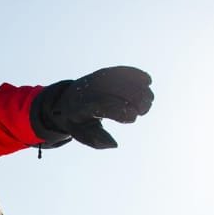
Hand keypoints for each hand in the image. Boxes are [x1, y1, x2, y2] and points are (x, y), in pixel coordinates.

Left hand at [32, 66, 153, 148]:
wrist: (64, 101)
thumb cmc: (76, 121)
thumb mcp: (82, 134)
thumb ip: (97, 140)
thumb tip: (114, 144)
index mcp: (80, 107)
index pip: (101, 105)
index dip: (120, 110)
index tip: (134, 117)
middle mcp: (87, 90)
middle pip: (114, 89)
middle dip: (133, 98)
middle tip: (144, 110)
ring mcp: (95, 79)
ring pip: (119, 78)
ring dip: (138, 87)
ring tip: (149, 101)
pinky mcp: (103, 73)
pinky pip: (120, 70)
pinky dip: (134, 74)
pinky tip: (147, 81)